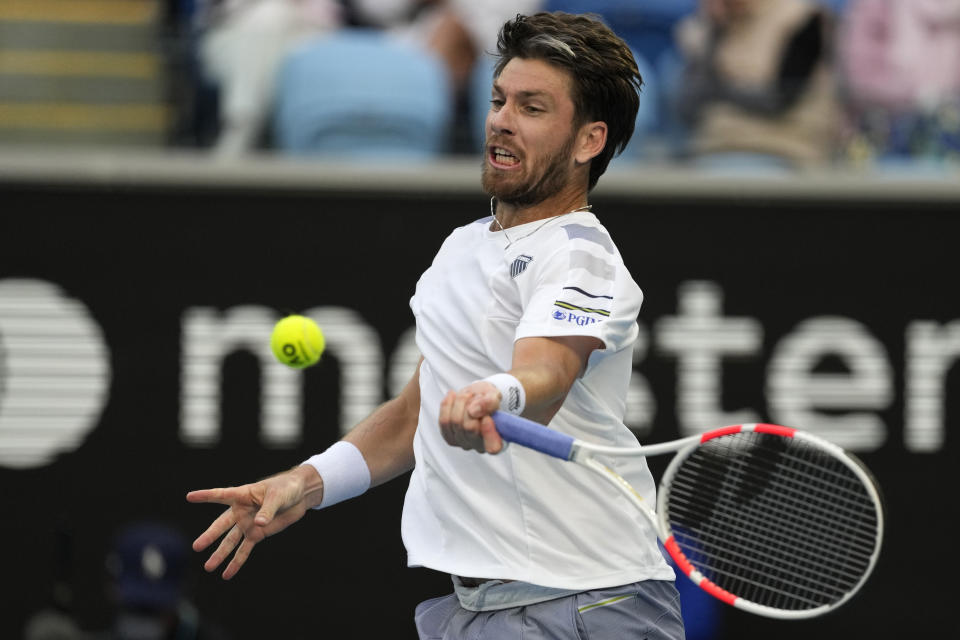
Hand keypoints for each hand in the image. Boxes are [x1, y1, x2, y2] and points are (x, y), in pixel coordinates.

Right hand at [185, 466, 316, 578]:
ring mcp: (247, 524)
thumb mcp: (278, 496)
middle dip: (210, 536)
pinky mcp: (257, 534)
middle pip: (222, 524)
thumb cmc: (286, 488)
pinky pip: (244, 550)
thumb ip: (267, 510)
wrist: (300, 495)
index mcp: (243, 495)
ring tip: (208, 567)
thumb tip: (258, 525)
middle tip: (196, 547)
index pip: (221, 495)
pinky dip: (236, 562)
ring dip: (220, 554)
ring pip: (230, 541)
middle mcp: (241, 511)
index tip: (190, 496)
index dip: (205, 496)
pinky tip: (227, 574)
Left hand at [438, 381, 503, 453]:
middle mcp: (481, 446)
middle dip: (472, 405)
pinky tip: (452, 396)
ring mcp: (464, 443)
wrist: (476, 396)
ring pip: (455, 422)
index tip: (487, 418)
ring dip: (460, 402)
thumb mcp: (494, 395)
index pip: (493, 446)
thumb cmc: (487, 399)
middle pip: (470, 428)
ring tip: (468, 395)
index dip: (489, 433)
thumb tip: (473, 412)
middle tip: (478, 396)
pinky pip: (444, 421)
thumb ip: (489, 402)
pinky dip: (447, 405)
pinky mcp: (450, 438)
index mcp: (498, 440)